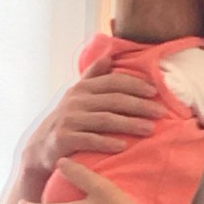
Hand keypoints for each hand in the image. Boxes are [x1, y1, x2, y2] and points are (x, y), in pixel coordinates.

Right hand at [23, 55, 166, 174]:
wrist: (42, 146)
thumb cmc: (68, 119)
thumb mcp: (77, 95)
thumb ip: (93, 76)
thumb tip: (109, 56)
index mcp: (83, 88)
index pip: (113, 82)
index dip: (135, 85)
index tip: (156, 91)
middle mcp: (76, 101)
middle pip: (114, 101)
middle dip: (140, 106)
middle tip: (161, 112)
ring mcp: (69, 119)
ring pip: (105, 119)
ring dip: (130, 124)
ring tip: (150, 129)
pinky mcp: (64, 138)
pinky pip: (90, 139)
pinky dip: (107, 142)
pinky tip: (123, 146)